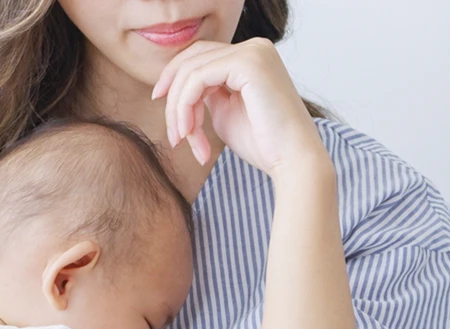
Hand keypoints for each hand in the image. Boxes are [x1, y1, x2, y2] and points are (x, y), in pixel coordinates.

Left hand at [152, 38, 327, 179]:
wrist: (291, 160)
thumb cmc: (261, 142)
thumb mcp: (224, 111)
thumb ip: (205, 94)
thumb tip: (180, 88)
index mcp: (250, 56)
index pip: (199, 57)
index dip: (173, 79)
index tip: (159, 102)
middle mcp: (254, 47)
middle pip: (191, 59)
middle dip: (173, 97)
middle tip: (172, 133)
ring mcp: (253, 52)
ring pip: (190, 71)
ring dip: (178, 109)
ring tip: (183, 139)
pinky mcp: (248, 63)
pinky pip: (197, 79)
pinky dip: (185, 107)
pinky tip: (189, 133)